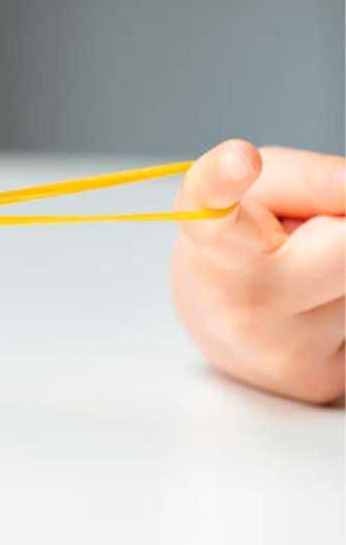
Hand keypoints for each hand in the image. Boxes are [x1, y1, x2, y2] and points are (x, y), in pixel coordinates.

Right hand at [171, 140, 344, 403]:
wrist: (220, 323)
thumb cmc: (244, 239)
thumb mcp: (262, 188)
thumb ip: (310, 178)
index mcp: (212, 241)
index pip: (213, 208)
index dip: (226, 181)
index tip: (240, 161)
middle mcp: (237, 301)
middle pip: (345, 248)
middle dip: (344, 229)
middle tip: (312, 235)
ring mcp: (277, 352)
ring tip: (312, 278)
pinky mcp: (317, 383)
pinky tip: (321, 311)